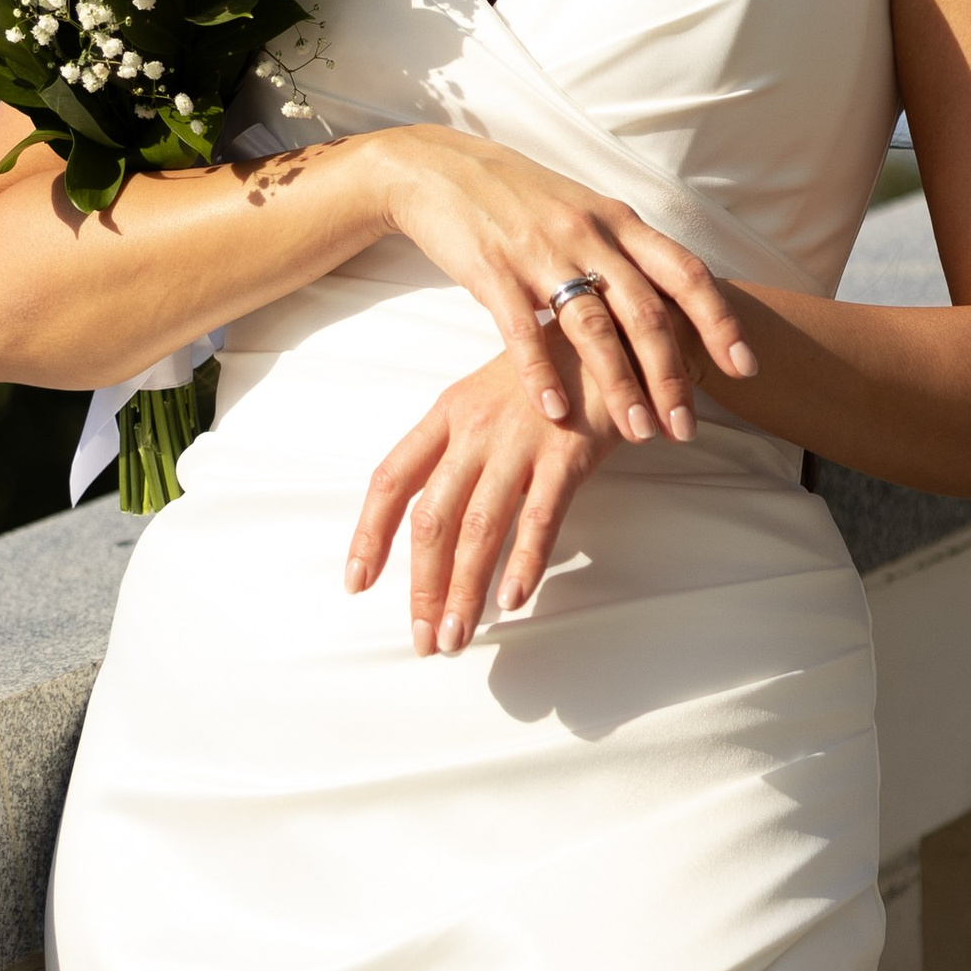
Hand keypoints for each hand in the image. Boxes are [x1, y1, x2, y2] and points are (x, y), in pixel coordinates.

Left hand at [345, 349, 625, 654]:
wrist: (614, 329)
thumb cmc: (550, 373)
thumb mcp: (488, 398)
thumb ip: (461, 451)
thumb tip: (437, 522)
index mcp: (447, 414)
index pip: (392, 479)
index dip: (369, 533)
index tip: (356, 582)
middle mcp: (474, 429)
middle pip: (432, 517)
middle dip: (423, 586)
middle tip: (422, 641)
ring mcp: (520, 440)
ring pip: (479, 526)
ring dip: (463, 589)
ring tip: (455, 637)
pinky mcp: (569, 452)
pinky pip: (541, 515)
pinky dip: (525, 560)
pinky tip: (511, 599)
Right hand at [368, 127, 757, 440]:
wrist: (443, 171)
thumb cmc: (521, 199)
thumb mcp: (586, 212)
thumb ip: (627, 253)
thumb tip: (676, 302)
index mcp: (619, 221)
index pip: (685, 273)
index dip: (720, 321)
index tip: (744, 366)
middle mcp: (589, 235)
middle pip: (646, 313)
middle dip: (672, 377)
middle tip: (687, 429)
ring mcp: (541, 253)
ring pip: (594, 328)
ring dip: (621, 387)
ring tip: (639, 434)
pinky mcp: (493, 271)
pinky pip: (523, 331)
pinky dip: (541, 375)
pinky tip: (556, 412)